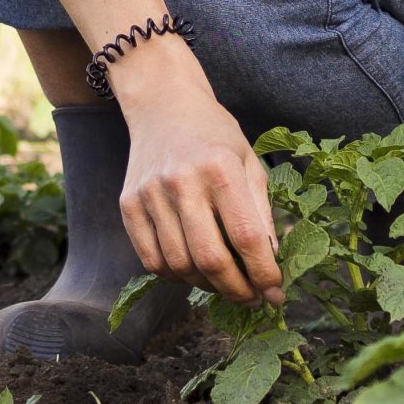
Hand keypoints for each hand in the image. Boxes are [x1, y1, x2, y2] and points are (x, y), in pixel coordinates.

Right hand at [110, 43, 285, 307]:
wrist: (163, 105)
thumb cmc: (214, 134)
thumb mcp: (249, 161)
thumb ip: (261, 212)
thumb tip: (270, 261)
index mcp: (220, 167)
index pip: (246, 236)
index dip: (264, 273)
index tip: (275, 294)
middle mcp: (181, 181)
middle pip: (210, 259)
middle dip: (237, 290)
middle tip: (251, 298)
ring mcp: (150, 194)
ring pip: (180, 265)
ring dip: (206, 286)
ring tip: (224, 282)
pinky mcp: (128, 205)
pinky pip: (152, 260)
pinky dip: (176, 276)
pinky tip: (193, 270)